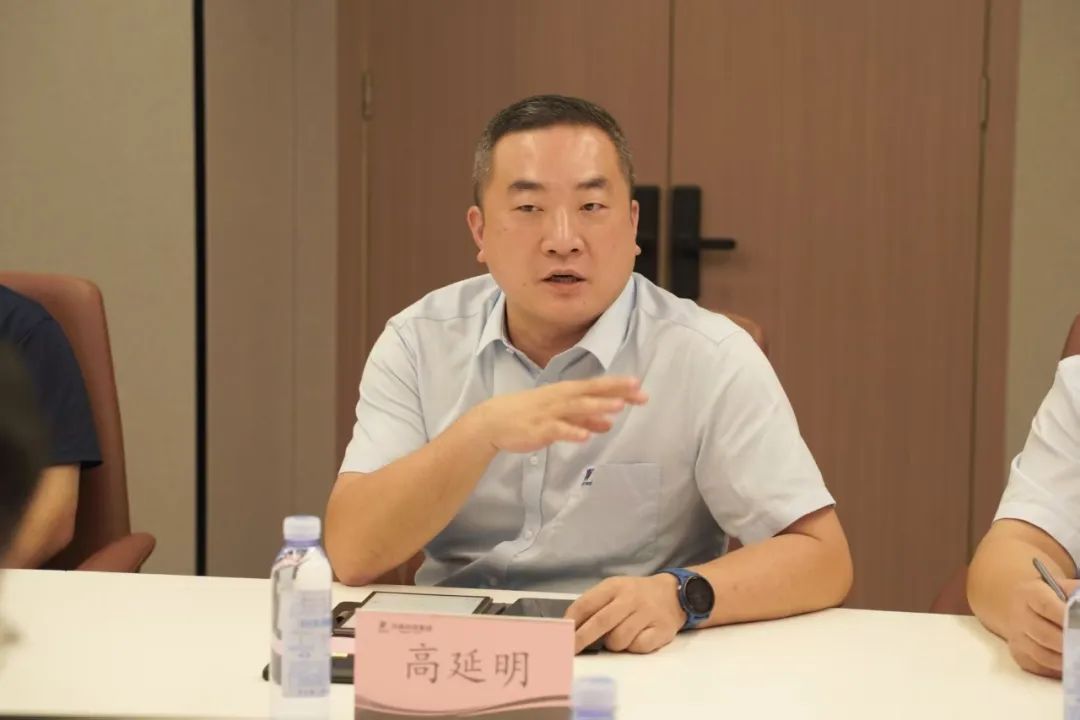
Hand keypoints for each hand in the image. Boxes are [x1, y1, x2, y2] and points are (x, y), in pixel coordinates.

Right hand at [471, 376, 647, 453]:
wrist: (494, 421)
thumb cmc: (529, 414)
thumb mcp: (560, 415)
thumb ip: (585, 418)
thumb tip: (609, 423)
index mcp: (565, 392)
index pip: (595, 386)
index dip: (617, 385)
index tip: (640, 386)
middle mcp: (559, 398)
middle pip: (590, 393)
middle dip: (615, 392)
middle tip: (640, 392)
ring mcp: (549, 412)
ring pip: (576, 408)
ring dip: (597, 406)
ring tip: (618, 407)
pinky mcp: (539, 429)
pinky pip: (557, 430)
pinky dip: (571, 431)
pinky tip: (586, 435)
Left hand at [564, 574, 685, 653]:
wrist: (673, 593)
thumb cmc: (635, 595)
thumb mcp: (614, 591)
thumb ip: (594, 605)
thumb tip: (570, 629)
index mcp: (614, 587)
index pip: (586, 604)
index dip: (571, 622)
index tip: (561, 636)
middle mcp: (630, 598)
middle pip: (600, 622)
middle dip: (582, 639)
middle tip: (570, 652)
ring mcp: (646, 614)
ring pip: (618, 639)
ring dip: (613, 644)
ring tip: (620, 636)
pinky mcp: (661, 630)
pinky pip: (637, 647)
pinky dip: (633, 647)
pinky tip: (638, 637)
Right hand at [1003, 577, 1079, 676]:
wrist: (1022, 606)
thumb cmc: (1051, 597)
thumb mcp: (1063, 588)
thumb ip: (1076, 595)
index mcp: (1029, 594)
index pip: (1046, 606)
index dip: (1066, 617)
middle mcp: (1019, 616)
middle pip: (1043, 634)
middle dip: (1069, 643)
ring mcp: (1016, 638)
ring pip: (1041, 655)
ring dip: (1065, 660)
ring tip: (1078, 657)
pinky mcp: (1019, 655)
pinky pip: (1038, 667)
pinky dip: (1056, 670)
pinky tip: (1070, 665)